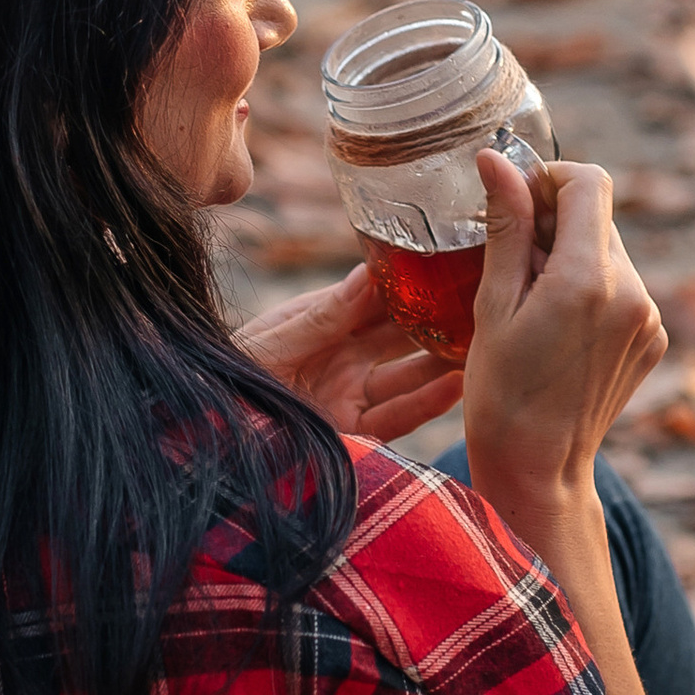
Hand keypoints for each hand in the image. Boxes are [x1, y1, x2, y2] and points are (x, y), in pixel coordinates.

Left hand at [235, 265, 465, 443]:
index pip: (378, 295)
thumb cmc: (228, 374)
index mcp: (323, 321)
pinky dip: (430, 402)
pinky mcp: (355, 432)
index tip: (451, 260)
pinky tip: (458, 384)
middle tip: (484, 299)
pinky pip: (399, 415)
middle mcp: (344, 355)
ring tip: (483, 342)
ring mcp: (350, 393)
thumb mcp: (273, 340)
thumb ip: (324, 314)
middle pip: (402, 332)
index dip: (413, 280)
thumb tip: (371, 272)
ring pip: (410, 373)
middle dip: (440, 318)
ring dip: (444, 359)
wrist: (210, 434)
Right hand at [460, 152, 665, 515]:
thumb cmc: (501, 393)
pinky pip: (623, 288)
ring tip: (532, 301)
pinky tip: (558, 328)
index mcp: (590, 279)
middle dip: (556, 222)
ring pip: (610, 251)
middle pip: (600, 216)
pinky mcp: (654, 339)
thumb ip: (506, 226)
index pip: (589, 182)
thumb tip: (497, 159)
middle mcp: (634, 293)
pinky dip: (592, 289)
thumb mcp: (493, 304)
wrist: (538, 469)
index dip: (549, 178)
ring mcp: (650, 318)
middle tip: (512, 259)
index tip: (516, 200)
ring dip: (573, 256)